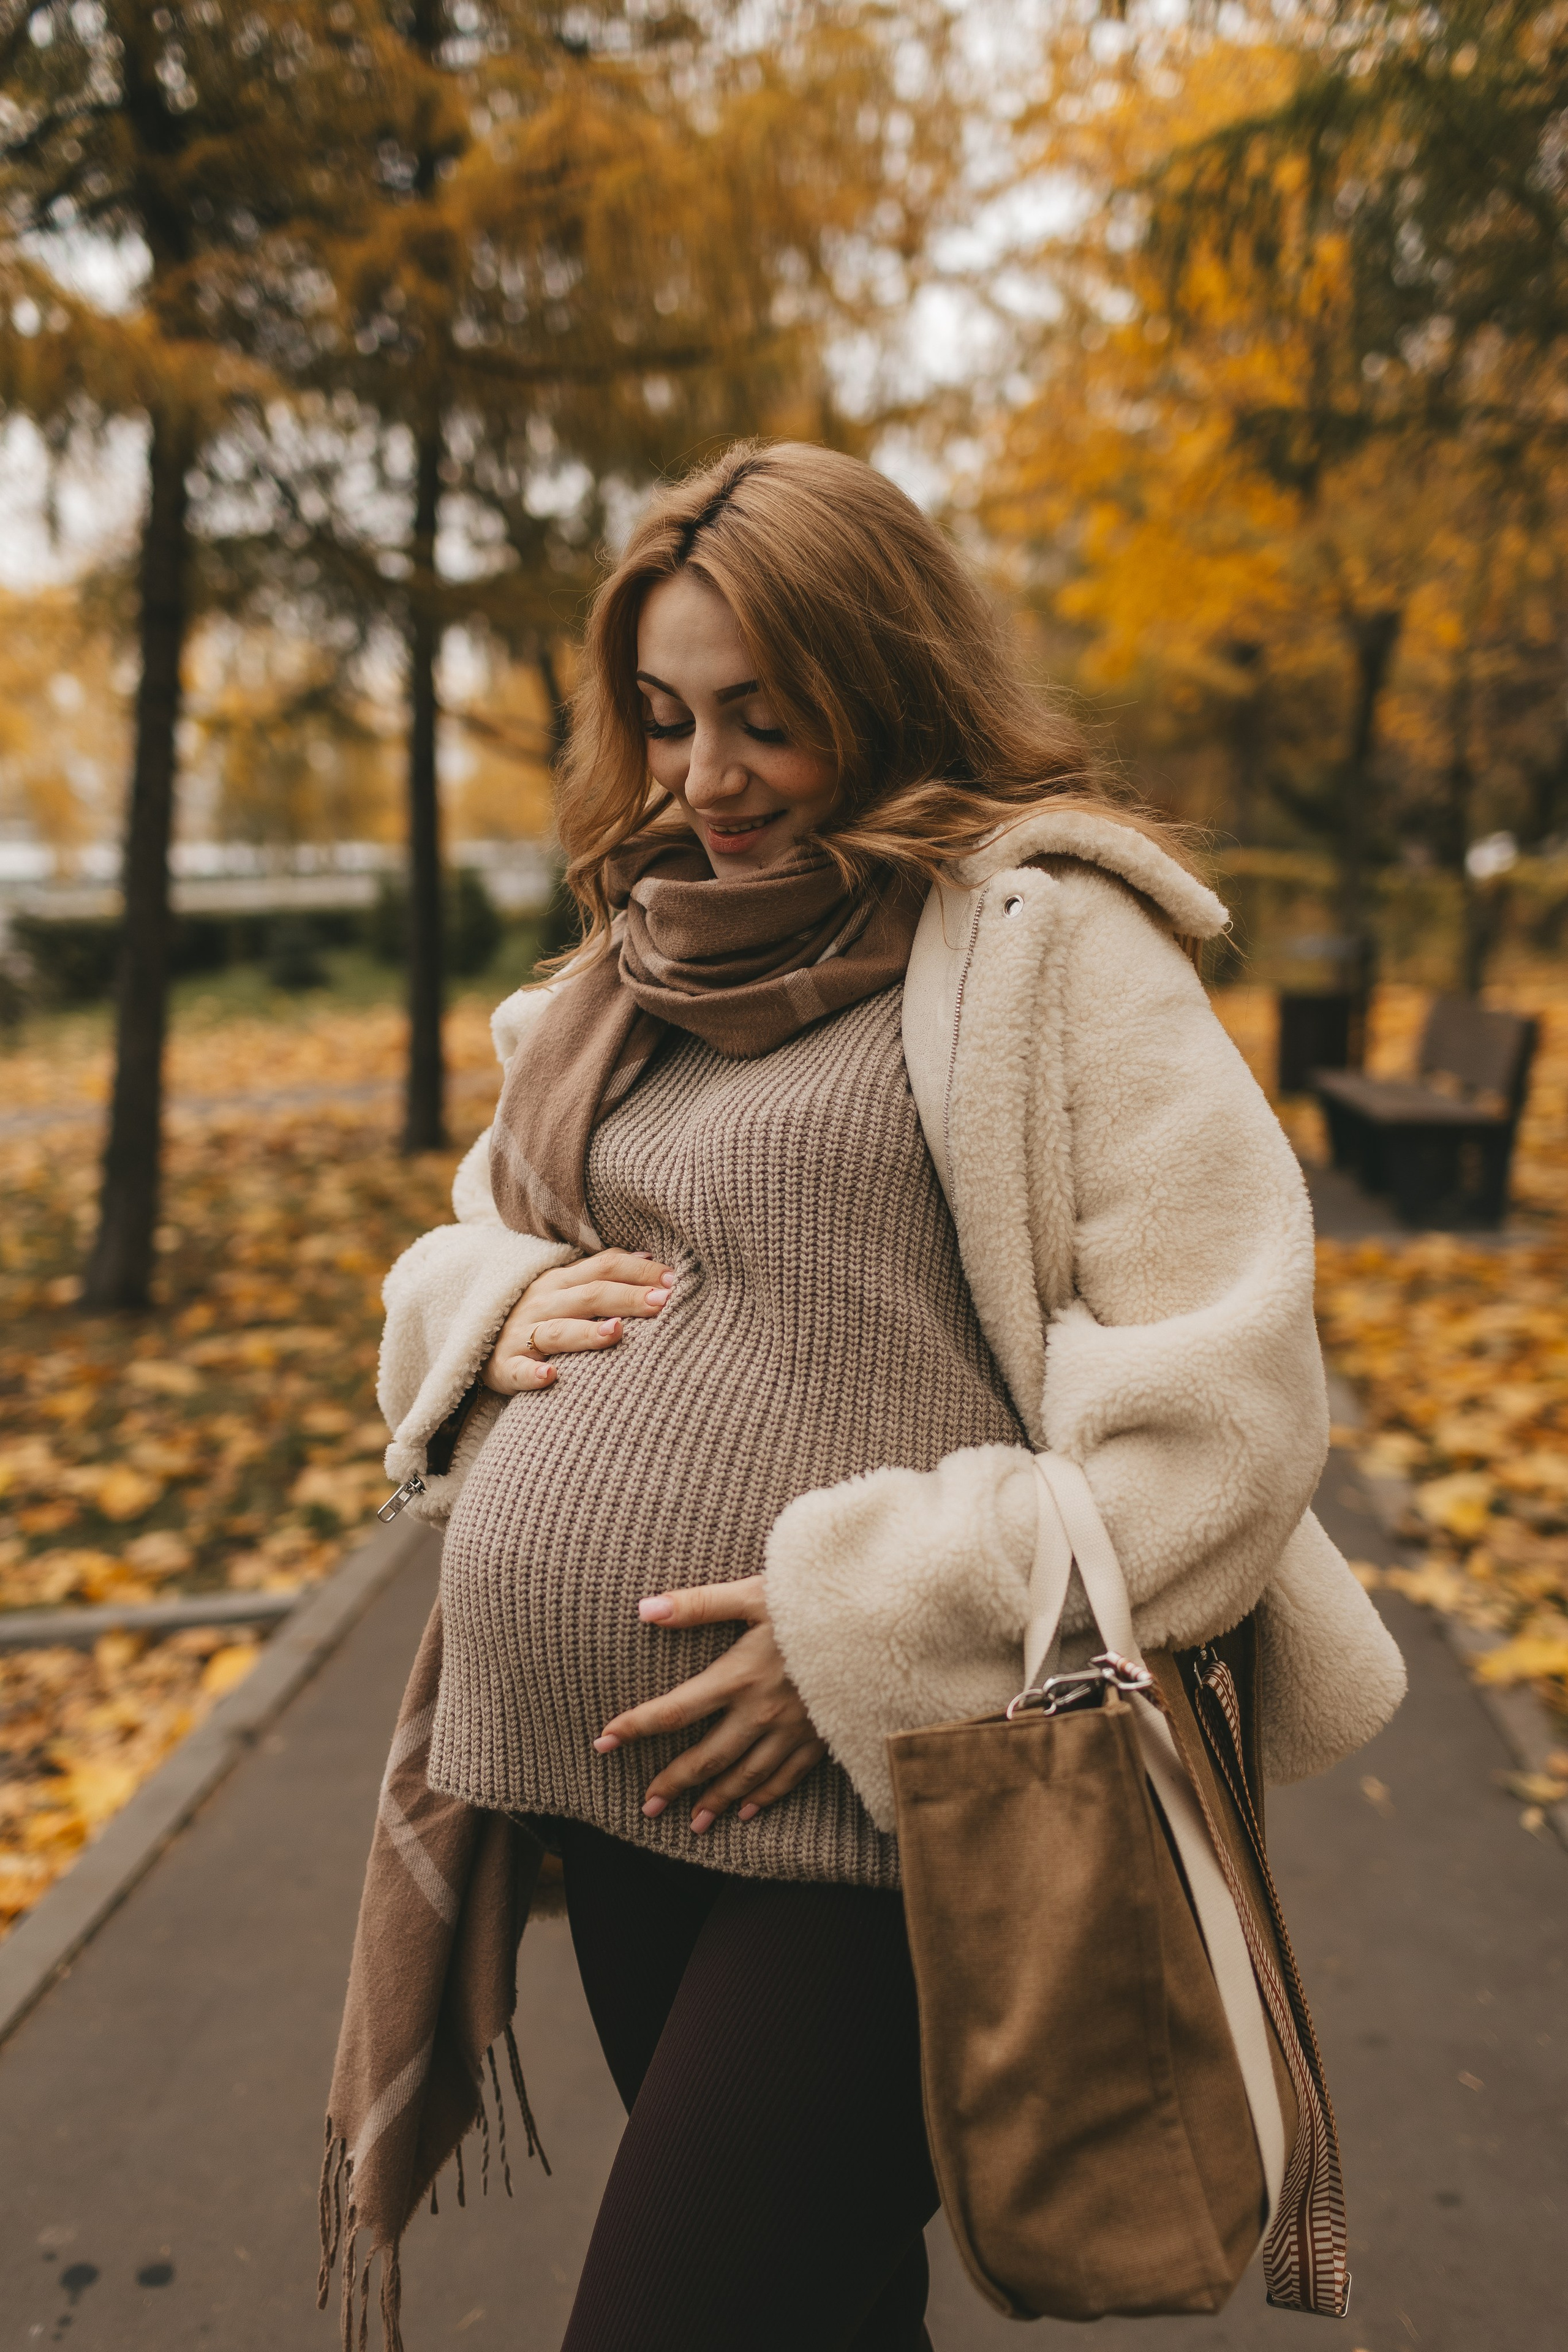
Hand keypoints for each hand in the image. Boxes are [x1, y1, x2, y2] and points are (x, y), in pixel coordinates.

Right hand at [482, 1250, 674, 1395]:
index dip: (640, 1271)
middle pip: (590, 1295)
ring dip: (587, 1332)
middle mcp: (542, 1302)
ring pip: (557, 1331)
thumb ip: (602, 1273)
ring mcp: (521, 1335)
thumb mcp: (565, 1287)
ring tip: (617, 1332)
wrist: (475, 1338)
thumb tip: (650, 1258)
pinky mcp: (503, 1367)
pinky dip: (532, 1374)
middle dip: (628, 1297)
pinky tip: (551, 1377)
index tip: (675, 1280)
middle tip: (664, 1302)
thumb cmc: (537, 1314)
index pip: (605, 1266)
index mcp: (561, 1280)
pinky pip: (517, 1371)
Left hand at [593, 1576, 825, 1833]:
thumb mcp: (755, 1594)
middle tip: (646, 1806)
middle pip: (706, 1758)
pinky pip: (789, 1778)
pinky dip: (765, 1797)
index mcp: (738, 1676)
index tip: (602, 1742)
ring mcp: (794, 1732)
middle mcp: (761, 1713)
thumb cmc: (814, 1601)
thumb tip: (644, 1609)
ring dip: (715, 1802)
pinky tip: (748, 1811)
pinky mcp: (822, 1738)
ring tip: (691, 1824)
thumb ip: (699, 1604)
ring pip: (746, 1778)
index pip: (674, 1712)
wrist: (881, 1624)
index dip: (634, 1728)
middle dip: (673, 1784)